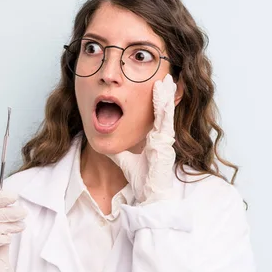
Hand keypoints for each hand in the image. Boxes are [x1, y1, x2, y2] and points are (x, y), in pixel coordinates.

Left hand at [108, 74, 176, 204]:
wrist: (150, 195)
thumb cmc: (141, 180)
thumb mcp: (123, 160)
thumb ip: (116, 150)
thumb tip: (104, 143)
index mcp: (155, 139)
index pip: (155, 115)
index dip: (156, 101)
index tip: (154, 86)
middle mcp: (162, 137)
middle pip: (163, 110)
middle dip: (164, 93)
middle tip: (164, 76)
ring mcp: (166, 139)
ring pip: (167, 111)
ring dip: (167, 94)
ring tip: (167, 78)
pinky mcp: (166, 142)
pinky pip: (166, 119)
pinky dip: (165, 104)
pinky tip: (163, 92)